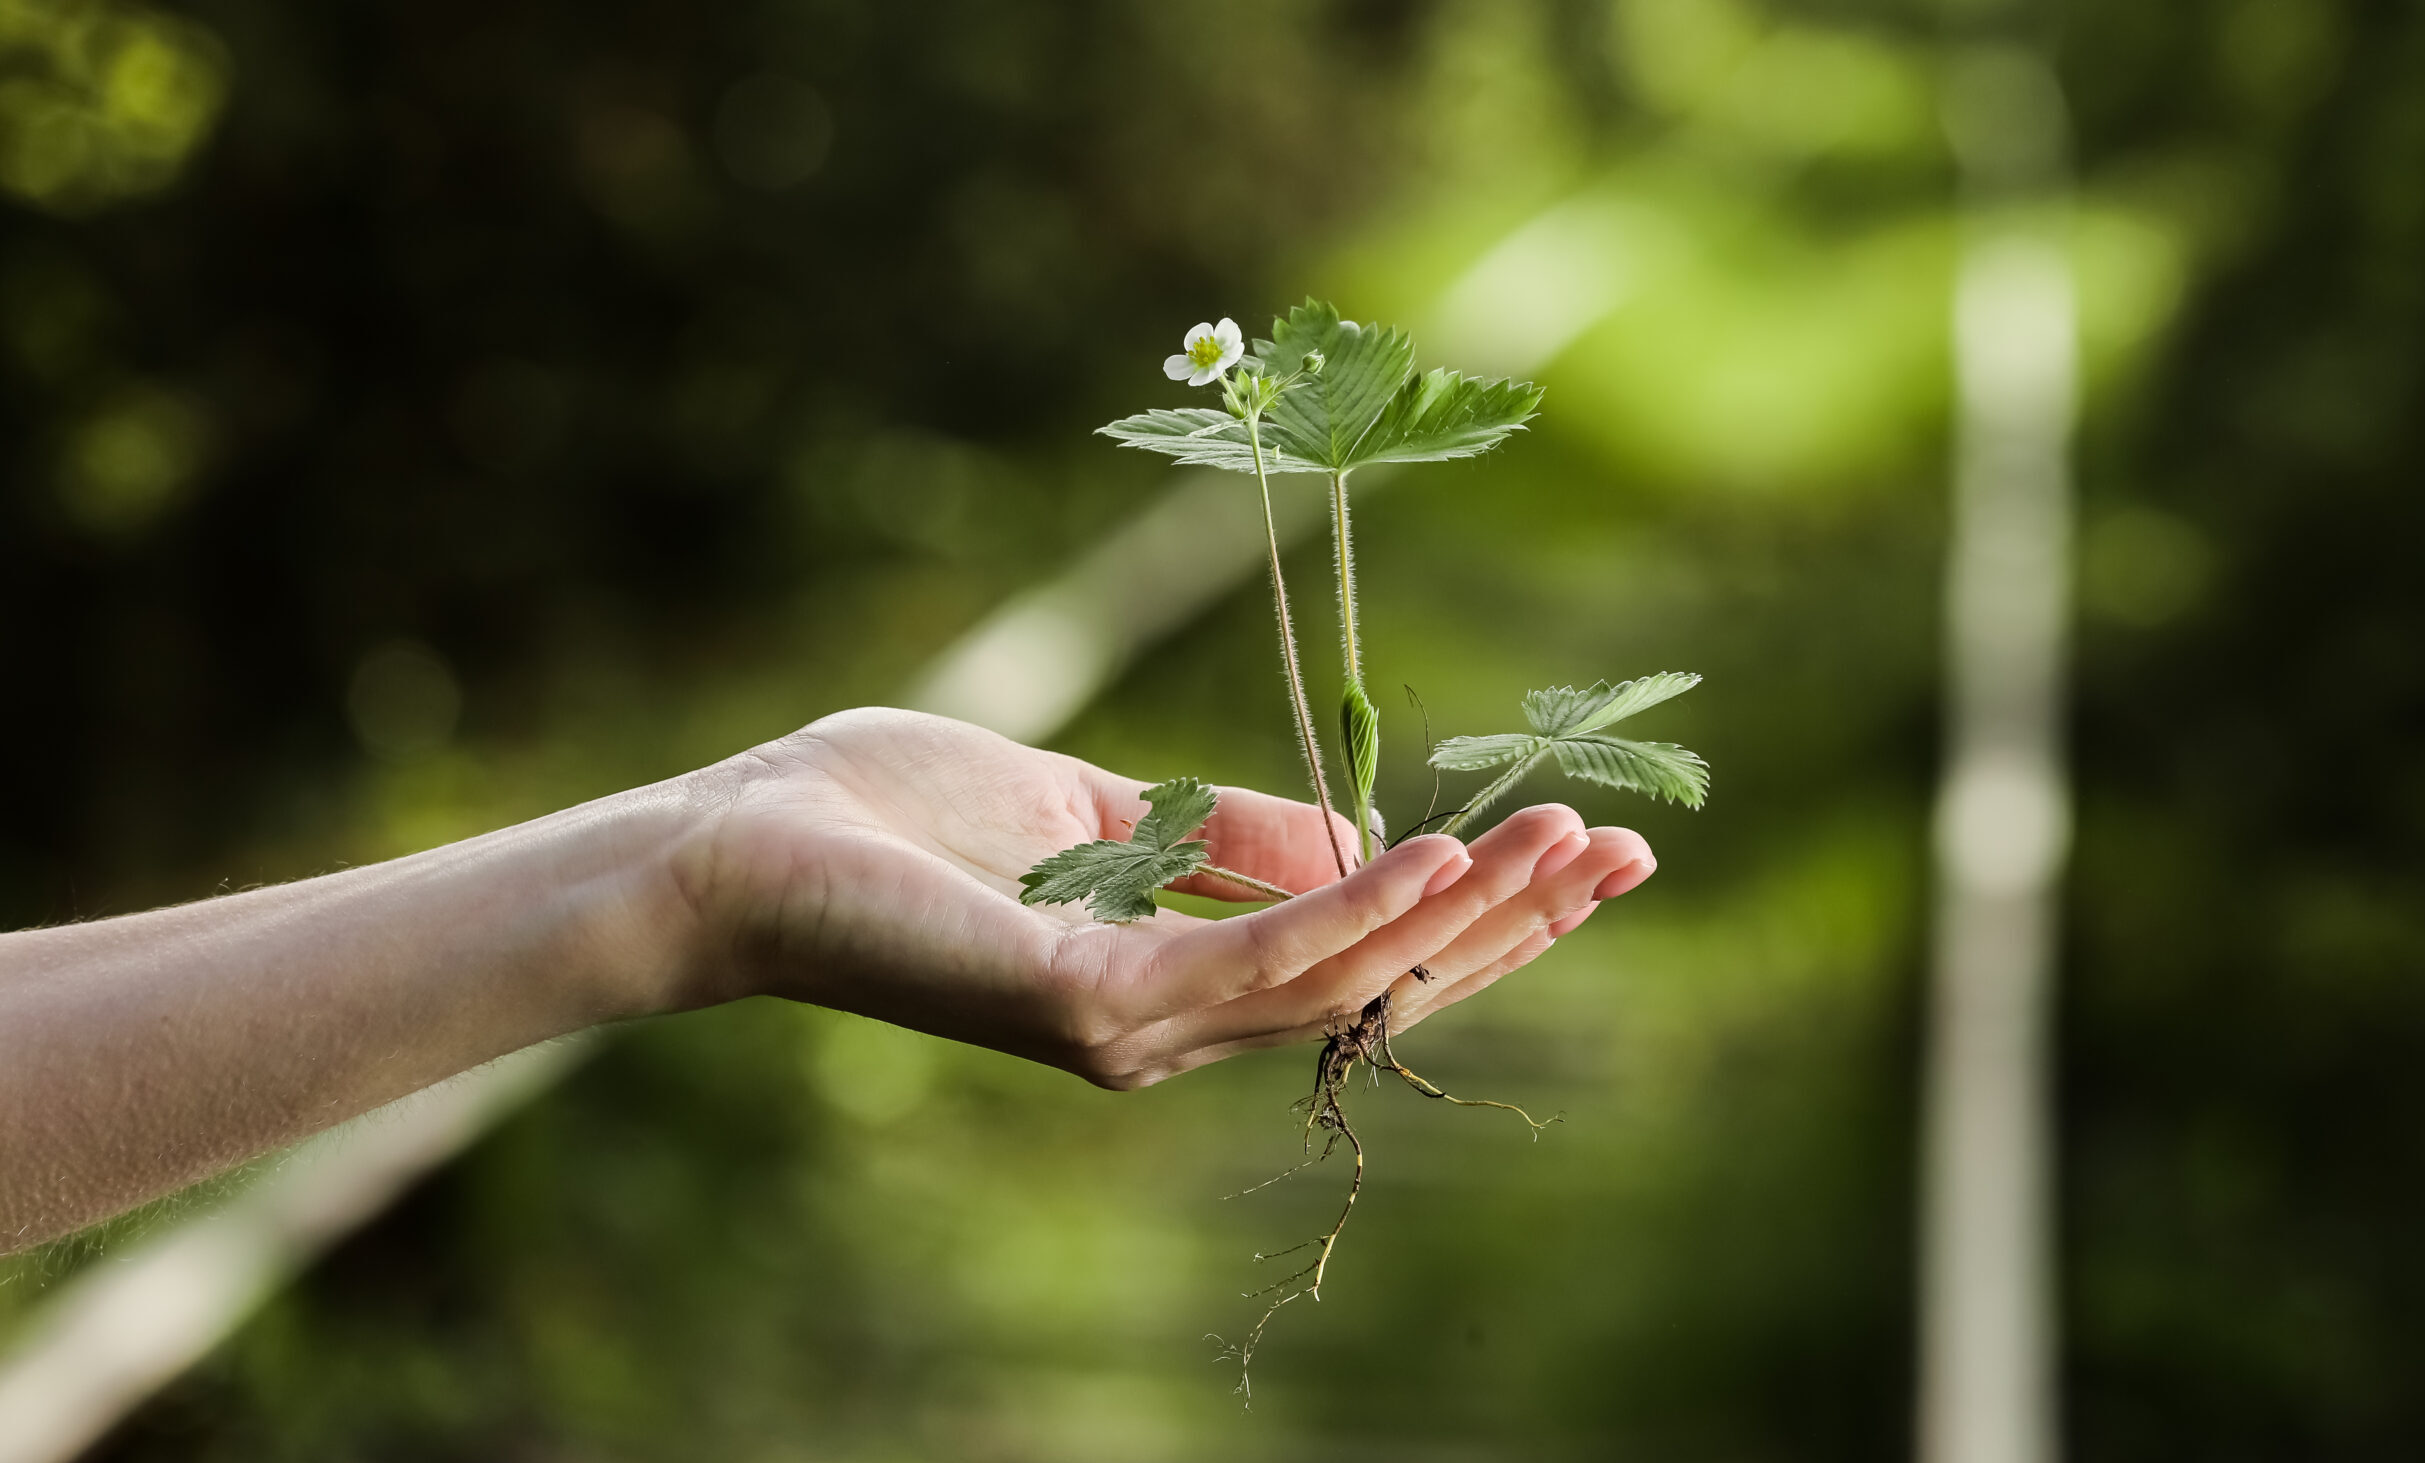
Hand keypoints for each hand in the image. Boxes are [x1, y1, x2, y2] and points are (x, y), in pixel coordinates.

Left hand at [662, 708, 1657, 1086]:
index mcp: (1174, 980)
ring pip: (1339, 979)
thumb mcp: (1097, 807)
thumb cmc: (894, 818)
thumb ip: (1222, 834)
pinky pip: (1252, 963)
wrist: (738, 847)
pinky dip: (1352, 910)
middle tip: (1625, 856)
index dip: (1473, 911)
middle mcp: (1171, 1028)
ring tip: (1557, 845)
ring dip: (1458, 912)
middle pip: (1377, 984)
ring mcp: (1135, 1032)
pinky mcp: (1090, 1007)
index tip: (1580, 846)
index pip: (1358, 957)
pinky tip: (1429, 854)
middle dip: (1506, 925)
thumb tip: (1361, 836)